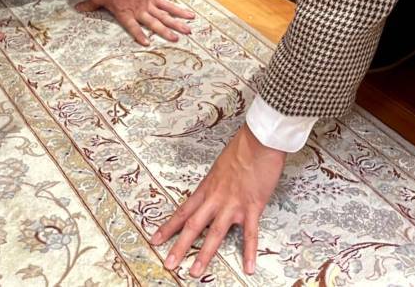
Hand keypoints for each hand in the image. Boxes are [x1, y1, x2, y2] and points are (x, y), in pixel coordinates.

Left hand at [75, 0, 195, 45]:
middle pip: (155, 23)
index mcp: (125, 13)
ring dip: (177, 23)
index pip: (132, 27)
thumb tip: (78, 8)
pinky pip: (168, 4)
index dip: (139, 35)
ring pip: (165, 16)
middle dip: (166, 32)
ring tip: (188, 31)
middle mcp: (139, 10)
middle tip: (176, 40)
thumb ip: (90, 4)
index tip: (147, 43)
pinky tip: (188, 14)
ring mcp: (149, 3)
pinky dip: (178, 10)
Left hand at [151, 124, 284, 275]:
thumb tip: (215, 191)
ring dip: (204, 255)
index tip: (156, 239)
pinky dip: (249, 252)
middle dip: (179, 247)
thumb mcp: (221, 165)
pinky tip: (249, 267)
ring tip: (195, 272)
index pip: (183, 211)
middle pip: (193, 226)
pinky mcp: (252, 207)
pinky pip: (250, 234)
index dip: (168, 227)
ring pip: (215, 234)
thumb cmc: (242, 148)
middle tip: (169, 263)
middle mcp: (216, 198)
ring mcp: (233, 204)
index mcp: (207, 188)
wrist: (258, 141)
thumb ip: (216, 183)